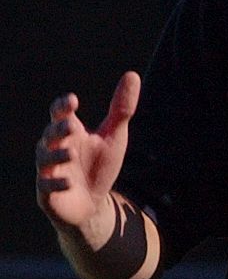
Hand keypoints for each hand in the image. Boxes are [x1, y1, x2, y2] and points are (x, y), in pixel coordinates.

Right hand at [35, 72, 140, 241]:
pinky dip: (55, 183)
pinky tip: (68, 182)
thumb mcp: (113, 136)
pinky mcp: (47, 194)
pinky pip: (46, 186)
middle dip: (58, 129)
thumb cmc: (99, 165)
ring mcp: (49, 171)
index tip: (73, 101)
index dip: (62, 106)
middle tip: (71, 125)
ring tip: (71, 153)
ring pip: (44, 159)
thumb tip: (133, 75)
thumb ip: (121, 109)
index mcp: (69, 131)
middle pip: (49, 134)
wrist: (92, 204)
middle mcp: (54, 148)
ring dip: (56, 155)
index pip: (59, 113)